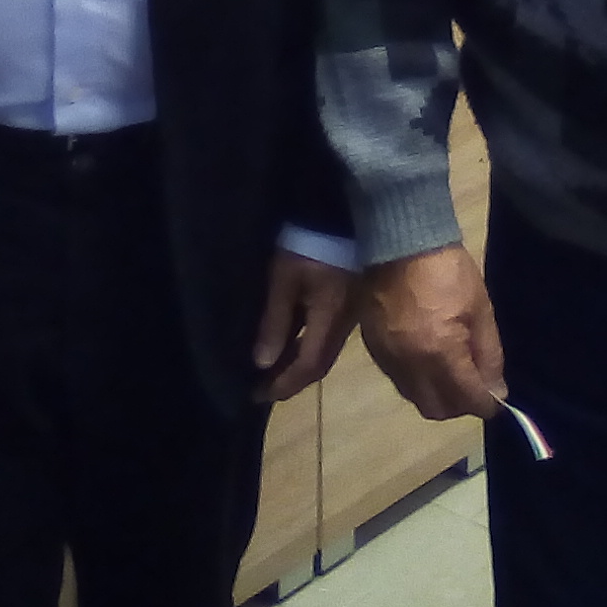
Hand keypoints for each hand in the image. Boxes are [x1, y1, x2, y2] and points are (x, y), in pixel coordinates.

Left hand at [251, 250, 356, 402]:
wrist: (337, 210)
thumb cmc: (307, 244)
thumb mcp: (284, 280)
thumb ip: (276, 322)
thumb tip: (263, 363)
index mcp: (330, 320)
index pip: (308, 367)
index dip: (283, 384)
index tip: (257, 395)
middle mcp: (344, 323)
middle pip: (319, 364)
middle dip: (290, 380)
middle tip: (263, 389)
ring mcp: (348, 312)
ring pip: (324, 351)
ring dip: (298, 365)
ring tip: (271, 370)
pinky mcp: (347, 300)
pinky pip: (326, 335)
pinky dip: (306, 347)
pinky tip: (291, 342)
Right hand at [359, 243, 503, 420]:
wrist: (399, 242)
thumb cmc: (448, 271)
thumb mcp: (480, 308)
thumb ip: (489, 354)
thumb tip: (496, 390)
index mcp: (440, 352)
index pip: (466, 399)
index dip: (486, 404)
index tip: (496, 399)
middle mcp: (409, 364)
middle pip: (436, 409)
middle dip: (459, 405)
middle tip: (473, 386)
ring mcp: (387, 358)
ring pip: (414, 398)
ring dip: (436, 395)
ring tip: (451, 373)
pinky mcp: (374, 348)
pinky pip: (398, 380)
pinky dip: (416, 380)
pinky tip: (428, 360)